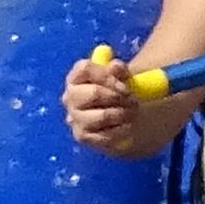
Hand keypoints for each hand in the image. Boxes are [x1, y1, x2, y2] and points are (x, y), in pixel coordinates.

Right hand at [64, 47, 181, 157]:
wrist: (115, 116)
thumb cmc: (116, 90)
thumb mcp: (120, 75)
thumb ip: (118, 69)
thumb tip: (116, 68)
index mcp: (76, 77)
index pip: (85, 69)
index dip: (107, 74)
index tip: (126, 79)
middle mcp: (70, 96)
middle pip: (94, 93)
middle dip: (118, 97)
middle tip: (134, 99)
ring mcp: (75, 117)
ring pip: (102, 116)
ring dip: (123, 114)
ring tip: (133, 112)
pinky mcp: (82, 136)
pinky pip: (106, 135)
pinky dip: (121, 130)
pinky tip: (127, 125)